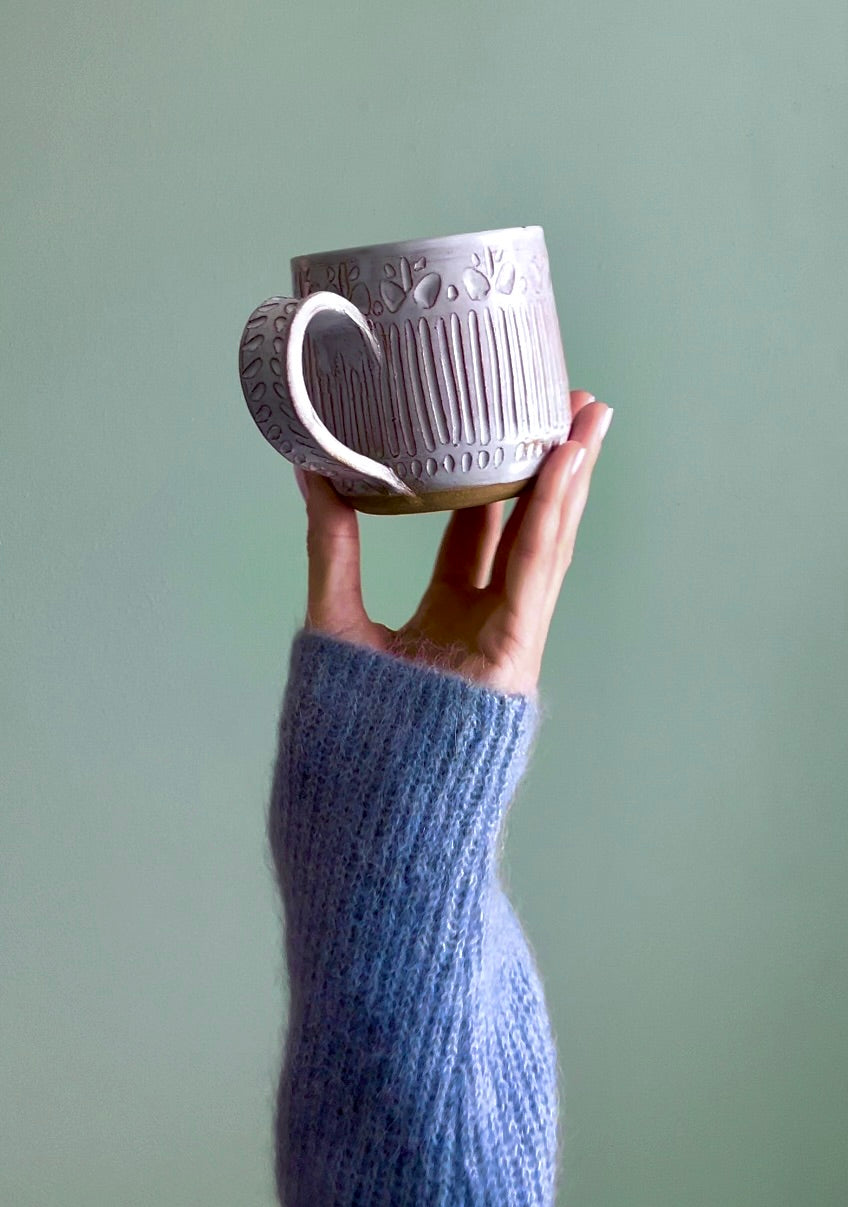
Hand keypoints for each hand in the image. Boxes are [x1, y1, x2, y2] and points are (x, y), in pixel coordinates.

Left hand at [293, 391, 613, 696]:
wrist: (359, 799)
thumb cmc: (347, 724)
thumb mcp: (335, 613)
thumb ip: (330, 544)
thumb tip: (308, 467)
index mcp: (449, 616)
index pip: (482, 532)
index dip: (497, 478)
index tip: (503, 423)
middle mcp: (487, 621)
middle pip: (528, 529)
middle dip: (550, 466)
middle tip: (568, 402)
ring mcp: (509, 637)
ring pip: (548, 542)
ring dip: (571, 477)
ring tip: (589, 415)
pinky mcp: (517, 652)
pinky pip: (537, 572)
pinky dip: (552, 517)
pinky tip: (565, 464)